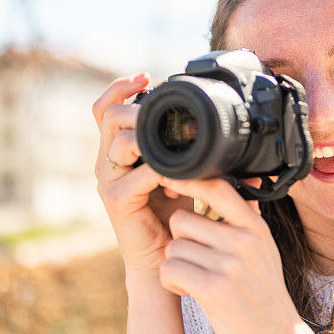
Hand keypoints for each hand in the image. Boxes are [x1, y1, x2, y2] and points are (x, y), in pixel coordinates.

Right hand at [92, 73, 193, 274]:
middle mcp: (109, 161)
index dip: (121, 87)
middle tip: (164, 114)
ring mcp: (109, 180)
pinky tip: (179, 181)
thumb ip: (196, 152)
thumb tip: (226, 132)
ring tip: (178, 152)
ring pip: (120, 141)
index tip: (146, 76)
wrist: (165, 257)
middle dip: (138, 108)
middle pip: (109, 116)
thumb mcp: (187, 173)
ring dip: (152, 140)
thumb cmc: (176, 213)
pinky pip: (137, 175)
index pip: (107, 108)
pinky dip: (162, 173)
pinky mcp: (115, 201)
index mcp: (120, 150)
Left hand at [158, 177, 323, 333]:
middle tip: (196, 261)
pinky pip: (170, 269)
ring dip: (175, 265)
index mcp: (255, 228)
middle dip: (180, 240)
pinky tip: (189, 291)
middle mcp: (244, 241)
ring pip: (173, 246)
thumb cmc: (263, 293)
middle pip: (182, 220)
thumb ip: (248, 219)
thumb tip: (242, 184)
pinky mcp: (213, 288)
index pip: (218, 187)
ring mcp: (230, 264)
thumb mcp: (264, 250)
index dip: (188, 179)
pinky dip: (172, 282)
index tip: (169, 176)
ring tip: (197, 280)